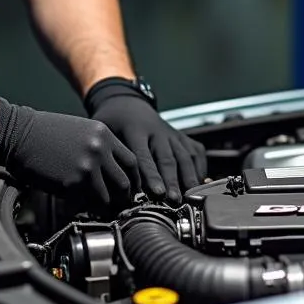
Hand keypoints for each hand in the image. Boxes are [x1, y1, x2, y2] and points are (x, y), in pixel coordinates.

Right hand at [0, 97, 139, 212]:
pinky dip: (89, 208)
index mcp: (104, 135)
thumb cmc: (46, 132)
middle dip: (125, 197)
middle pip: (125, 182)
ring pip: (110, 197)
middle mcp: (100, 150)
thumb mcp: (82, 130)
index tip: (131, 188)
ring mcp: (87, 167)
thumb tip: (112, 172)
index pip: (132, 162)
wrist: (19, 133)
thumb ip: (101, 148)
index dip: (134, 179)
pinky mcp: (72, 183)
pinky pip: (89, 202)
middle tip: (120, 205)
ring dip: (107, 206)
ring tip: (103, 210)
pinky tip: (85, 208)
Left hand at [89, 91, 206, 204]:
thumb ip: (108, 153)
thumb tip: (109, 183)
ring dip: (188, 177)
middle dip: (172, 181)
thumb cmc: (114, 121)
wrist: (128, 102)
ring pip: (184, 157)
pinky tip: (200, 183)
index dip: (151, 176)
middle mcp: (157, 131)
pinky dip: (200, 168)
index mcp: (136, 130)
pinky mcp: (183, 137)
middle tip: (174, 200)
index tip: (157, 193)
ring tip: (189, 196)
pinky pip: (196, 153)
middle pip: (167, 159)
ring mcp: (172, 134)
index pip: (144, 156)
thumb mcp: (103, 130)